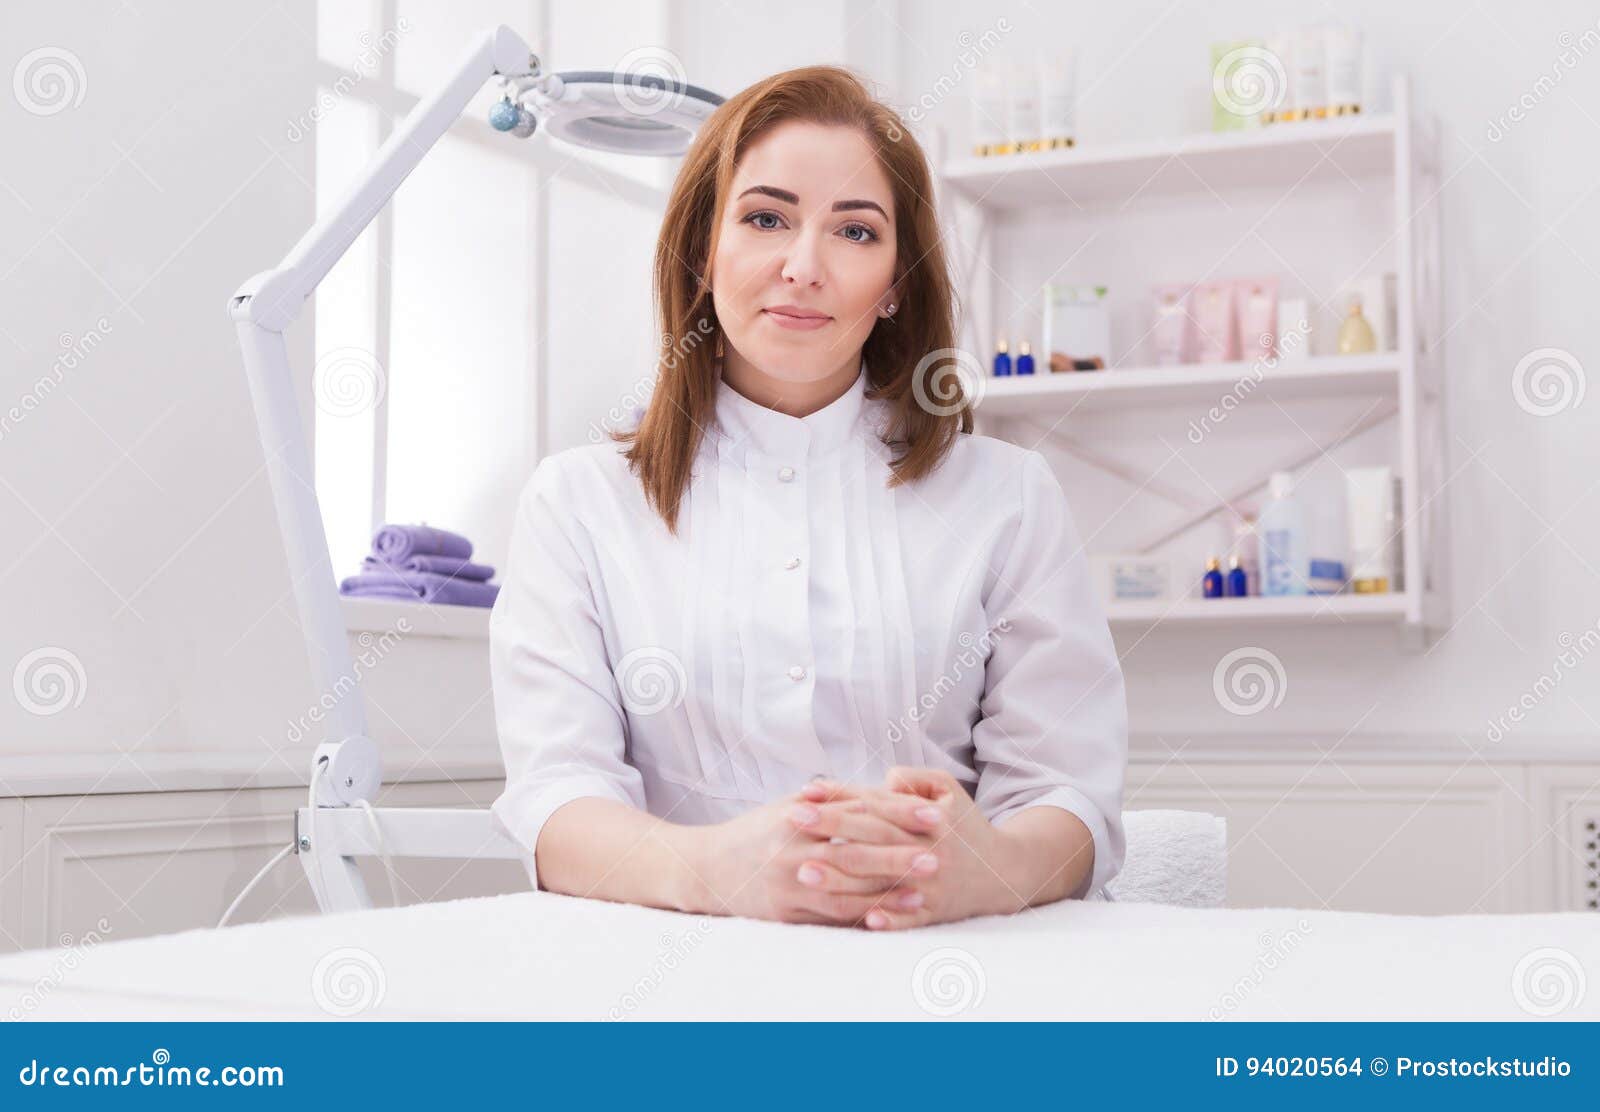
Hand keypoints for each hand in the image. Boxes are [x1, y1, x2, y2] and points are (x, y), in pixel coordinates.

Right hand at [686, 790, 927, 926]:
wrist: (705, 868)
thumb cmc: (756, 833)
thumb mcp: (789, 807)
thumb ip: (833, 802)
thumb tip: (883, 792)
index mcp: (799, 813)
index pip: (858, 810)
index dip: (897, 813)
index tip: (934, 814)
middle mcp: (793, 845)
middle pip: (856, 848)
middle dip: (900, 852)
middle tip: (940, 853)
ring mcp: (788, 880)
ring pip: (847, 886)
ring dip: (888, 889)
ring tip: (925, 889)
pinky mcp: (785, 911)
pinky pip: (830, 914)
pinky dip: (863, 915)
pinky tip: (889, 916)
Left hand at [800, 767, 1023, 929]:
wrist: (1003, 872)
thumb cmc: (963, 824)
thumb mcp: (947, 788)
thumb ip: (912, 778)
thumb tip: (879, 780)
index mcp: (927, 818)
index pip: (875, 805)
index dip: (839, 797)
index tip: (804, 793)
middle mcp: (929, 850)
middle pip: (871, 838)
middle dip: (830, 829)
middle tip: (789, 821)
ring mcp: (931, 884)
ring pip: (881, 881)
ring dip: (841, 878)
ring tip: (803, 872)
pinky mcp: (935, 912)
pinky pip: (910, 918)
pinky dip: (891, 919)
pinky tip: (866, 920)